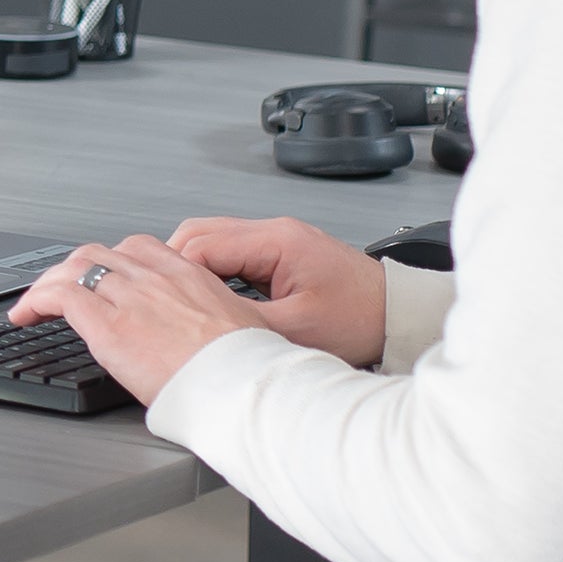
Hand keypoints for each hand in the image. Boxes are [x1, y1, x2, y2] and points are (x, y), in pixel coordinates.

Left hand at [9, 235, 272, 405]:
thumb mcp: (240, 328)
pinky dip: (36, 300)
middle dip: (74, 268)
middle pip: (99, 254)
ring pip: (75, 268)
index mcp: (188, 276)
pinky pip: (59, 296)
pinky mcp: (109, 325)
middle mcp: (155, 278)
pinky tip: (26, 314)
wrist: (245, 386)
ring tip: (37, 301)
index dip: (113, 260)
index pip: (138, 249)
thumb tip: (207, 340)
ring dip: (51, 282)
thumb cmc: (249, 369)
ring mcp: (130, 297)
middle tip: (61, 287)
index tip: (104, 274)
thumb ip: (212, 322)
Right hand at [168, 216, 385, 366]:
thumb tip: (204, 323)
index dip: (177, 271)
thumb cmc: (362, 318)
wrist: (397, 314)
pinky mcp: (278, 252)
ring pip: (211, 239)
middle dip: (175, 264)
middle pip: (200, 232)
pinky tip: (211, 296)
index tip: (165, 299)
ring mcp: (275, 239)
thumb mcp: (300, 330)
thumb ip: (246, 321)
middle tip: (165, 298)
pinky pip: (230, 251)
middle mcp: (273, 231)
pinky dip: (213, 270)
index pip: (203, 243)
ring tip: (184, 299)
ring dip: (194, 267)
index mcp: (277, 241)